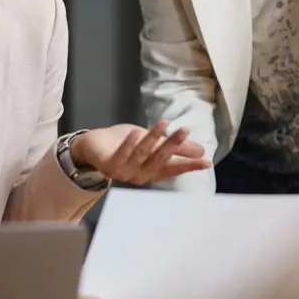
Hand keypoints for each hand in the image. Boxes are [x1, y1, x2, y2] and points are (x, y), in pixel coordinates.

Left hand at [71, 120, 211, 185]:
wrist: (93, 146)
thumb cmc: (125, 145)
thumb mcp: (153, 143)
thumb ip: (174, 148)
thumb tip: (201, 150)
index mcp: (152, 171)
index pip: (173, 169)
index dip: (189, 166)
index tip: (205, 162)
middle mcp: (139, 175)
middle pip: (159, 160)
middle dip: (173, 145)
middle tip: (185, 130)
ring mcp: (124, 171)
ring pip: (142, 154)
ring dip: (153, 138)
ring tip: (164, 123)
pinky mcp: (108, 164)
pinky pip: (120, 154)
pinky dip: (129, 143)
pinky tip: (136, 131)